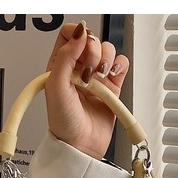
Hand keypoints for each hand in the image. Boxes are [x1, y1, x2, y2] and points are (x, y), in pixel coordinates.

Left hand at [45, 21, 128, 159]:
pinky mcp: (113, 86)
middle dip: (93, 51)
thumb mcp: (55, 85)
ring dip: (107, 59)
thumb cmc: (63, 121)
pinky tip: (112, 77)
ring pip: (108, 50)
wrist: (80, 144)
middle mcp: (79, 68)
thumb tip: (79, 33)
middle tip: (89, 71)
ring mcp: (97, 77)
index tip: (81, 48)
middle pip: (92, 40)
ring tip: (100, 77)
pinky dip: (120, 66)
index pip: (68, 34)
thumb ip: (65, 56)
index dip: (77, 35)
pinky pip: (121, 64)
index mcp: (60, 64)